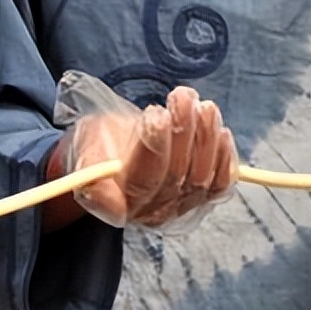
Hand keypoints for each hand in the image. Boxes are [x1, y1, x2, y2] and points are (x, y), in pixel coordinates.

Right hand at [50, 72, 237, 229]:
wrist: (121, 153)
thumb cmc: (102, 148)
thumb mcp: (87, 146)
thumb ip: (93, 167)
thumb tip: (104, 196)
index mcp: (118, 203)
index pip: (142, 180)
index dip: (154, 148)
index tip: (157, 115)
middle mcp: (152, 212)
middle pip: (175, 175)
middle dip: (182, 130)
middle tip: (182, 97)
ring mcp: (180, 207)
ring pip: (200, 176)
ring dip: (205, 137)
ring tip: (203, 106)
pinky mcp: (203, 198)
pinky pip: (220, 183)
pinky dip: (224, 157)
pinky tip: (220, 132)